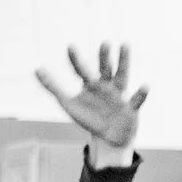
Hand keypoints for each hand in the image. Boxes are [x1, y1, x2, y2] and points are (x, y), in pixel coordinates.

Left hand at [33, 42, 147, 150]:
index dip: (75, 60)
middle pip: (105, 68)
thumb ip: (53, 87)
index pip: (81, 69)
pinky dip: (141, 94)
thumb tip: (36, 69)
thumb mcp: (68, 103)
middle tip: (104, 43)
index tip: (70, 47)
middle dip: (104, 57)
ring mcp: (119, 95)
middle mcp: (106, 85)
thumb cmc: (89, 117)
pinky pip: (136, 100)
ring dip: (124, 62)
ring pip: (123, 76)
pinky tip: (145, 86)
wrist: (110, 137)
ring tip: (125, 45)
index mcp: (90, 84)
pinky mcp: (130, 108)